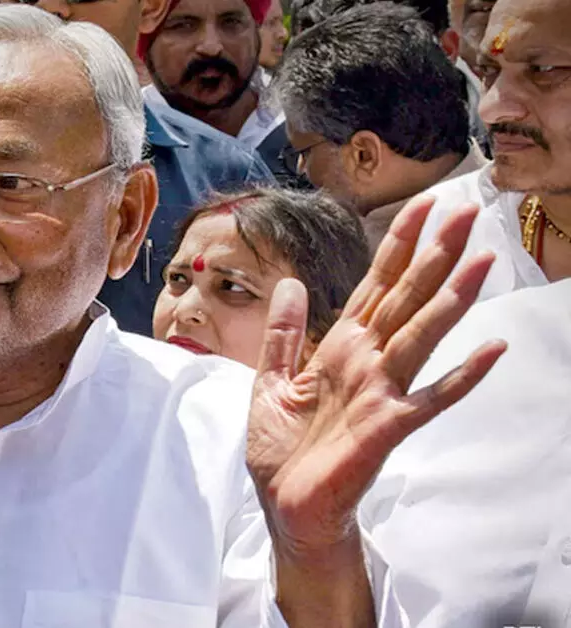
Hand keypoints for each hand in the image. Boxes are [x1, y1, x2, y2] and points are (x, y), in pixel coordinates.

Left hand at [247, 195, 505, 554]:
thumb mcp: (271, 381)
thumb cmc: (283, 450)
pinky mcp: (386, 427)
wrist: (284, 506)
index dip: (398, 245)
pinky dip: (461, 377)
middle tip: (464, 210)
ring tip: (481, 261)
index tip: (422, 205)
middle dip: (432, 255)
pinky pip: (430, 399)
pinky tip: (492, 350)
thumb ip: (284, 334)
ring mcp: (381, 392)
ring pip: (421, 335)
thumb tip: (291, 284)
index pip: (376, 286)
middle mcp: (368, 362)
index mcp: (341, 348)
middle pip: (405, 298)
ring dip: (450, 300)